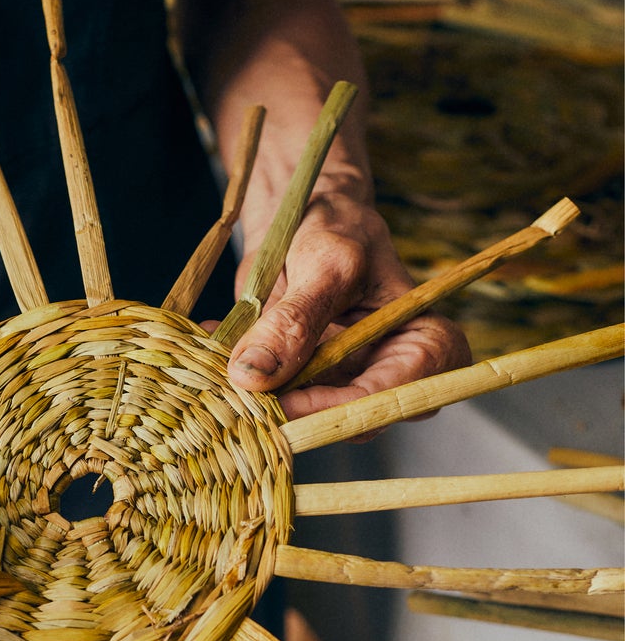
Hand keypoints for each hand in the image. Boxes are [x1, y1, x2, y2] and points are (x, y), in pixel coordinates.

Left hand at [223, 190, 469, 427]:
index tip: (278, 404)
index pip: (387, 399)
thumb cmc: (337, 228)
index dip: (331, 410)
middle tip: (238, 390)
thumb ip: (294, 320)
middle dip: (289, 412)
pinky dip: (239, 379)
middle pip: (345, 421)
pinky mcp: (308, 382)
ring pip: (303, 418)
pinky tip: (214, 345)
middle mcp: (393, 373)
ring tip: (222, 358)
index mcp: (427, 345)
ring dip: (256, 397)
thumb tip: (253, 375)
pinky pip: (273, 399)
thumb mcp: (322, 265)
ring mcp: (348, 382)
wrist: (306, 219)